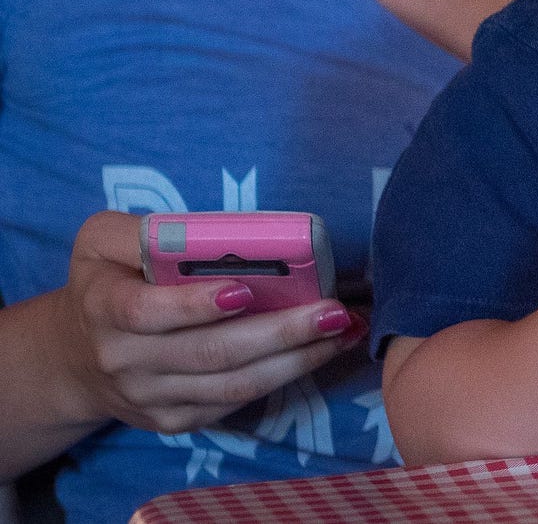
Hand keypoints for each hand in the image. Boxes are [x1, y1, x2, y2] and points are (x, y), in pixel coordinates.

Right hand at [52, 211, 366, 434]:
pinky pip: (235, 403)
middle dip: (279, 334)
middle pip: (210, 353)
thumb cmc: (108, 279)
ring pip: (233, 386)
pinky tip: (324, 351)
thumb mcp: (104, 241)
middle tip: (332, 311)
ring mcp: (151, 398)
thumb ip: (146, 231)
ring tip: (344, 329)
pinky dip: (285, 378)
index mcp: (105, 308)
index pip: (147, 312)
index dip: (194, 305)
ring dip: (297, 360)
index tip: (244, 290)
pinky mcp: (176, 420)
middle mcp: (125, 360)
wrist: (78, 354)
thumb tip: (211, 232)